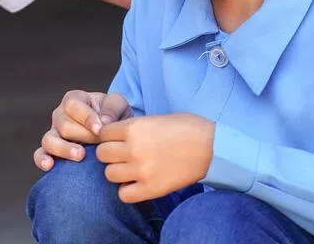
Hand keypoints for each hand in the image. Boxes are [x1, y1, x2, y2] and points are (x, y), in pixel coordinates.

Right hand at [33, 90, 131, 170]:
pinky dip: (42, 159)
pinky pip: (39, 154)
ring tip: (80, 155)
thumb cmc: (114, 116)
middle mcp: (60, 115)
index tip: (100, 129)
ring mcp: (53, 133)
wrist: (113, 134)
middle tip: (98, 144)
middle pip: (64, 125)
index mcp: (74, 99)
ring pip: (49, 140)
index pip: (73, 105)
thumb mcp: (118, 105)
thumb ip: (112, 109)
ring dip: (64, 148)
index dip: (86, 117)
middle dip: (83, 136)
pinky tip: (49, 166)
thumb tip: (104, 122)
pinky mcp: (50, 150)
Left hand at [96, 114, 214, 202]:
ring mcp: (141, 170)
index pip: (102, 134)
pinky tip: (137, 183)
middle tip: (122, 155)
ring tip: (130, 169)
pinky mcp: (151, 188)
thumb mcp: (156, 118)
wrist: (211, 147)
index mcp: (134, 128)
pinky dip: (127, 190)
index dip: (108, 136)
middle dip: (110, 154)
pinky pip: (124, 194)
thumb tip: (116, 134)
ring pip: (109, 174)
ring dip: (117, 172)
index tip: (117, 139)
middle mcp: (133, 149)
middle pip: (102, 154)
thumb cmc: (187, 128)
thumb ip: (134, 127)